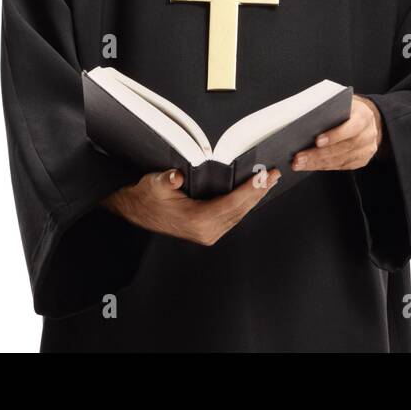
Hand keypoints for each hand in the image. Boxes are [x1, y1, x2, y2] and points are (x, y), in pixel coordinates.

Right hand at [100, 166, 281, 245]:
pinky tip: (253, 195)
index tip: (263, 178)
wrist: (136, 211)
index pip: (231, 204)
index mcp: (197, 221)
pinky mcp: (208, 231)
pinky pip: (233, 217)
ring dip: (255, 198)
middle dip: (259, 192)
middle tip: (273, 176)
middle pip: (240, 210)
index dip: (250, 190)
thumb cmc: (147, 198)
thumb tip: (175, 177)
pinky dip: (245, 204)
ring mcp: (208, 233)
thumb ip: (166, 180)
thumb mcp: (154, 184)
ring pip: (239, 215)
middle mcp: (206, 231)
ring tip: (268, 182)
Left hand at [291, 94, 382, 171]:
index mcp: (364, 116)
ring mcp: (366, 150)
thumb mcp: (342, 102)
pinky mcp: (361, 160)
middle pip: (343, 147)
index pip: (351, 128)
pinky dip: (322, 166)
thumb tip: (304, 116)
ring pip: (339, 160)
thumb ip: (329, 108)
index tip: (317, 141)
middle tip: (300, 157)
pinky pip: (339, 166)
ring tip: (299, 163)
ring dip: (316, 163)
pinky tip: (308, 165)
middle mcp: (368, 135)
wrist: (365, 119)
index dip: (335, 135)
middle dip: (318, 154)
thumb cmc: (348, 109)